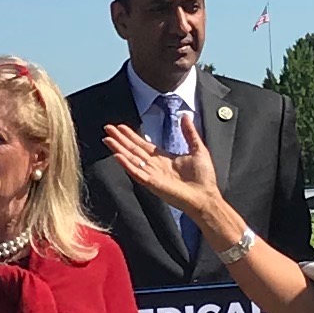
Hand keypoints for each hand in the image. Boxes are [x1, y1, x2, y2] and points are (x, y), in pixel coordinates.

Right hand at [97, 118, 223, 224]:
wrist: (206, 196)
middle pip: (133, 150)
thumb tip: (185, 116)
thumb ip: (189, 133)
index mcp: (163, 159)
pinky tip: (117, 155)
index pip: (143, 145)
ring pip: (131, 159)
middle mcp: (154, 166)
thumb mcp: (198, 149)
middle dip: (120, 139)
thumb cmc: (203, 178)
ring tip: (107, 139)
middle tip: (107, 128)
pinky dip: (126, 164)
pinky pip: (136, 172)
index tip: (121, 127)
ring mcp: (152, 175)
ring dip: (119, 148)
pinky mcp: (152, 183)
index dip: (131, 135)